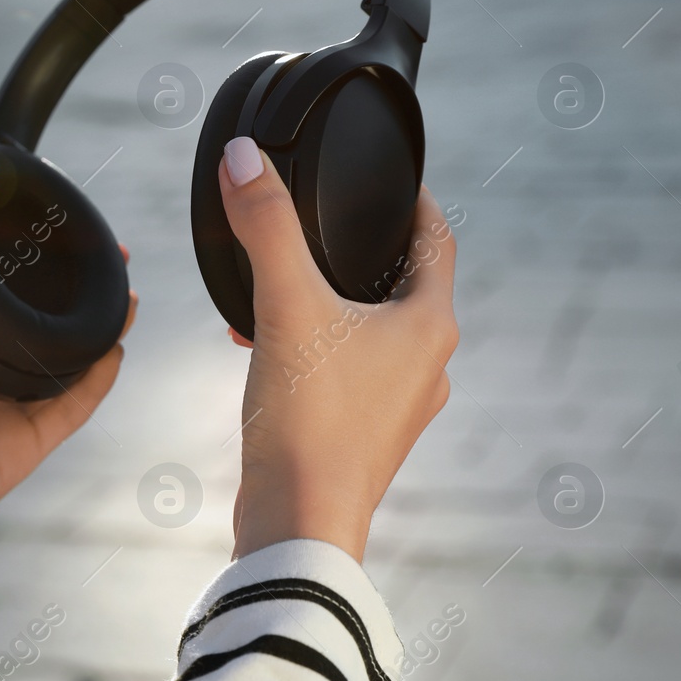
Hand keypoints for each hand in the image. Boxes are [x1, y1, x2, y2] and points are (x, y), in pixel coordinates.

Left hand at [0, 184, 135, 575]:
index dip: (26, 253)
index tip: (57, 220)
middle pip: (37, 317)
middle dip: (74, 287)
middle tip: (110, 254)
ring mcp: (1, 405)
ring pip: (63, 359)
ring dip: (97, 329)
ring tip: (126, 294)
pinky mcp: (20, 445)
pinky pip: (69, 408)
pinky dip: (96, 380)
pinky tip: (114, 349)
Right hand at [218, 136, 457, 561]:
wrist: (298, 523)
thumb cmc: (308, 423)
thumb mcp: (284, 307)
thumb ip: (267, 226)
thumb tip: (244, 157)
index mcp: (429, 325)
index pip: (437, 239)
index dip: (414, 201)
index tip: (391, 179)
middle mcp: (428, 364)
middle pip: (402, 285)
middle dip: (355, 256)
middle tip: (315, 229)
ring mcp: (399, 404)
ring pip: (370, 331)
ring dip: (327, 306)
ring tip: (274, 293)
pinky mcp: (365, 434)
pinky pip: (346, 372)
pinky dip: (312, 349)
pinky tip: (265, 350)